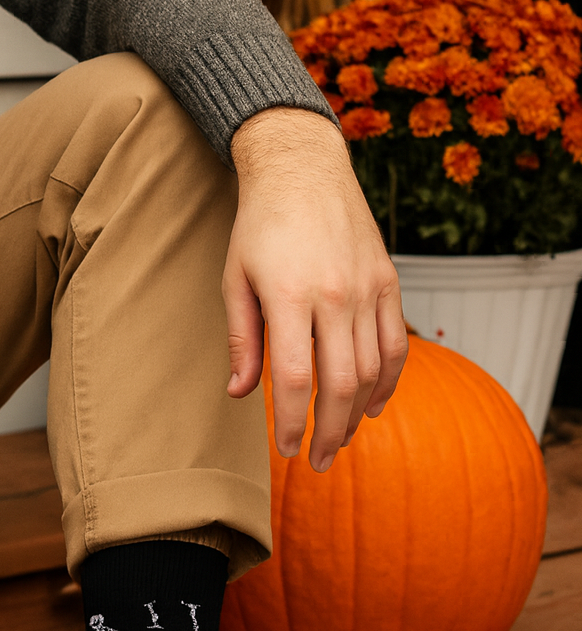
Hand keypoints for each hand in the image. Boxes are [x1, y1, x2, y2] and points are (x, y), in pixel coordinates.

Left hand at [223, 108, 406, 471]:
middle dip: (328, 433)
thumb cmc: (259, 227)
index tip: (287, 450)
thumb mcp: (235, 281)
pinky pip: (396, 342)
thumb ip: (242, 340)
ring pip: (373, 369)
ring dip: (357, 413)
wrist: (302, 168)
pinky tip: (373, 405)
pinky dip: (389, 380)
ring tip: (340, 439)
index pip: (296, 379)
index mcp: (290, 296)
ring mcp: (367, 287)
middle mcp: (335, 294)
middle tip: (318, 462)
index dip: (292, 423)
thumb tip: (241, 394)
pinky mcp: (388, 281)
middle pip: (340, 384)